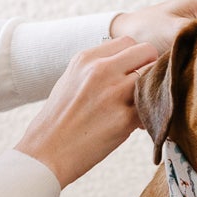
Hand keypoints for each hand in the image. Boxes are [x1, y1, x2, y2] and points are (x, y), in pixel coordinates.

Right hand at [15, 36, 160, 188]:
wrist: (44, 155)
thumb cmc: (56, 123)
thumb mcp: (69, 81)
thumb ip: (95, 69)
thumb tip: (124, 65)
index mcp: (85, 59)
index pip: (127, 41)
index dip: (134, 57)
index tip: (131, 72)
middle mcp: (100, 71)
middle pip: (146, 52)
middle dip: (149, 68)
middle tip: (141, 88)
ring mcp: (114, 94)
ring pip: (152, 78)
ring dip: (150, 92)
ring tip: (137, 108)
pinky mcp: (124, 119)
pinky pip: (150, 108)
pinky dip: (148, 116)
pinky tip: (135, 126)